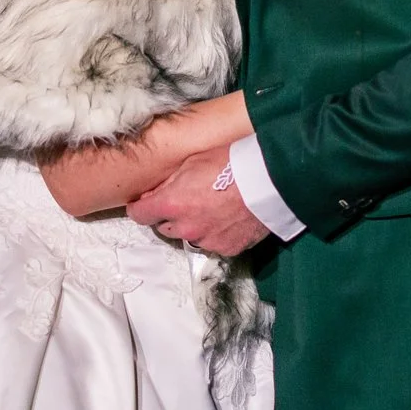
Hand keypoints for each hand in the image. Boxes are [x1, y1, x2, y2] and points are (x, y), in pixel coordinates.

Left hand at [126, 146, 267, 256]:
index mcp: (172, 204)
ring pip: (190, 236)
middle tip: (188, 198)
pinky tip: (228, 216)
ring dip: (194, 225)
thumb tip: (153, 194)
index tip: (145, 203)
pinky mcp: (227, 248)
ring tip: (213, 207)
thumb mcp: (193, 161)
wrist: (270, 179)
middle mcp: (186, 227)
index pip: (140, 214)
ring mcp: (207, 241)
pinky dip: (216, 232)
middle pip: (165, 227)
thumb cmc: (231, 162)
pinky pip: (213, 243)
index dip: (141, 207)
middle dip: (171, 215)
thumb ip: (169, 181)